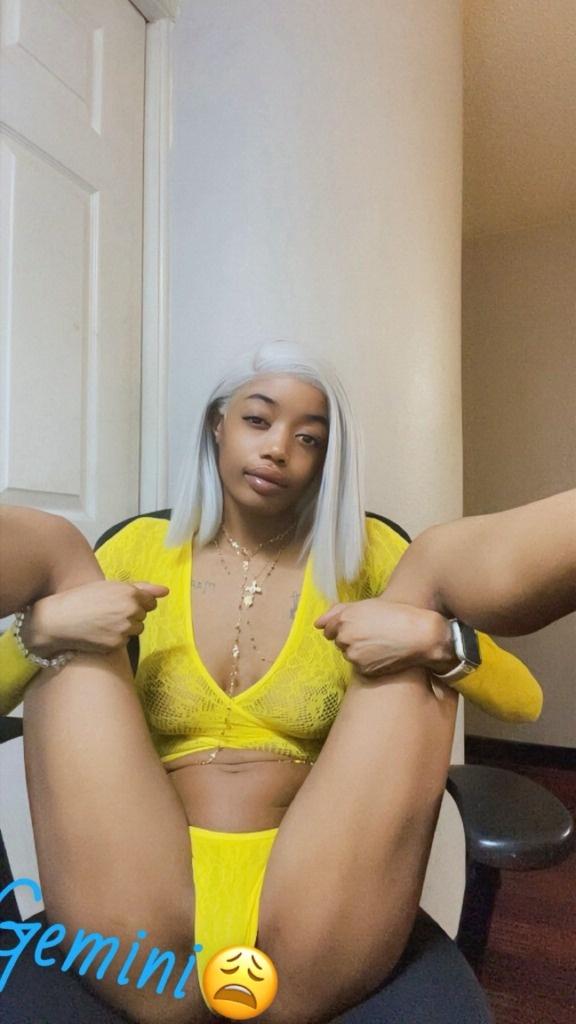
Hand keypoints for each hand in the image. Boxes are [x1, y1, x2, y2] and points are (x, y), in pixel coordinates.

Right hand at [21, 580, 169, 655]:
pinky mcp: (117, 644)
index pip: (151, 601)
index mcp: (130, 593)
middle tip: (108, 612)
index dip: (137, 602)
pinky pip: (125, 641)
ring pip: (136, 630)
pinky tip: (100, 632)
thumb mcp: (110, 586)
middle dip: (131, 614)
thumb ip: (141, 588)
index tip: (122, 602)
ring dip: (126, 627)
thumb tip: (166, 590)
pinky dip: (116, 638)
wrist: (59, 619)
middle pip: (143, 616)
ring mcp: (124, 629)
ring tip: (104, 622)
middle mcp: (130, 611)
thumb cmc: (83, 598)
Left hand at [314, 598, 456, 676]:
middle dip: (351, 639)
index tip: (359, 627)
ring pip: (349, 654)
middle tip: (373, 633)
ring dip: (359, 650)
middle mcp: (345, 637)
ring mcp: (353, 654)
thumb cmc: (396, 615)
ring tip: (380, 643)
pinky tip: (383, 653)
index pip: (328, 628)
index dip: (344, 627)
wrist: (420, 635)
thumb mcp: (367, 605)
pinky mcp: (363, 669)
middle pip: (338, 642)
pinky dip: (368, 661)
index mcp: (344, 619)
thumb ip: (338, 611)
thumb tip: (317, 623)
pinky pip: (359, 666)